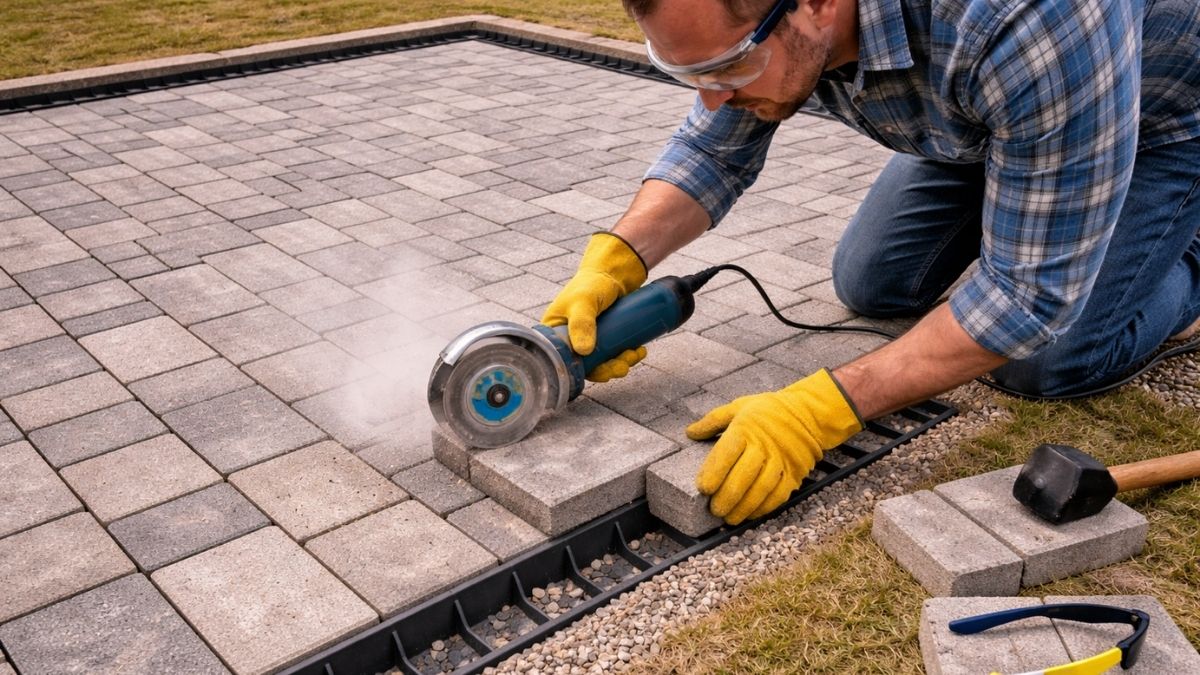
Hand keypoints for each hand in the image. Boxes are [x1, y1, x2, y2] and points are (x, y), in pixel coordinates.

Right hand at [542, 232, 647, 379]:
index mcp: (555, 333)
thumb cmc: (591, 283)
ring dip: (621, 362)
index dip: (583, 371)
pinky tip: (639, 351)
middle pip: (588, 364)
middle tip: (623, 367)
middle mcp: (570, 338)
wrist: (613, 271)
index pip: (564, 360)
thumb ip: (581, 323)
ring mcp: (590, 338)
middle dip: (608, 369)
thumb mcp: (583, 302)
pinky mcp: (606, 335)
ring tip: (635, 354)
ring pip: (604, 360)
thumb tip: (584, 352)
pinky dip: (627, 354)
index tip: (602, 373)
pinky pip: (615, 352)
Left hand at [688, 369, 862, 524]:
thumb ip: (713, 420)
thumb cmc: (767, 410)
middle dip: (727, 496)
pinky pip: (779, 494)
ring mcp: (781, 460)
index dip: (714, 472)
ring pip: (761, 488)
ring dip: (744, 507)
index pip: (727, 452)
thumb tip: (690, 432)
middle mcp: (764, 445)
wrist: (808, 413)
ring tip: (729, 518)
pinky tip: (751, 515)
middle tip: (714, 510)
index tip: (703, 488)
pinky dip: (764, 507)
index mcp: (746, 428)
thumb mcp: (739, 407)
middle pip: (744, 475)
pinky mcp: (794, 472)